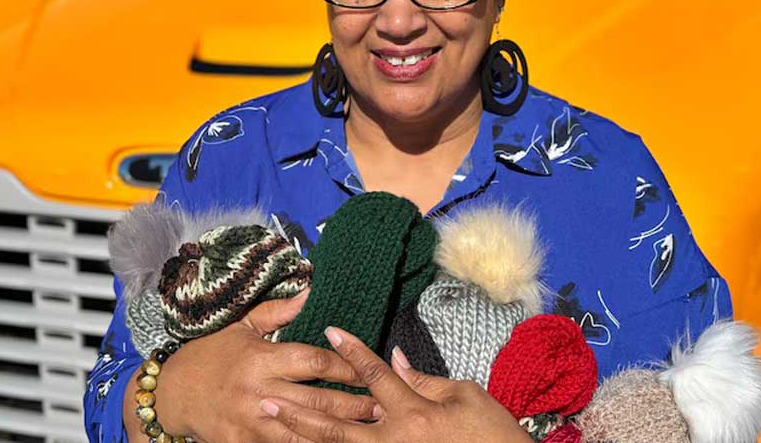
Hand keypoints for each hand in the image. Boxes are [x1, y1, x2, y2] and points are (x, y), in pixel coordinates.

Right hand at [127, 291, 381, 442]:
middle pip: (316, 399)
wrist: (171, 394)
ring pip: (303, 430)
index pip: (312, 362)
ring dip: (337, 432)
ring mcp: (250, 421)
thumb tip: (309, 292)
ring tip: (367, 432)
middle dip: (353, 404)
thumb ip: (277, 312)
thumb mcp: (239, 326)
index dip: (344, 365)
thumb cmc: (209, 355)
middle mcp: (258, 390)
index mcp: (261, 358)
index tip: (369, 368)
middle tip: (384, 406)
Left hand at [259, 326, 532, 442]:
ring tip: (274, 423)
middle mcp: (394, 440)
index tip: (329, 329)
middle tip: (267, 397)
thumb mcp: (466, 396)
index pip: (375, 374)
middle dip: (300, 409)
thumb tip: (393, 357)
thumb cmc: (494, 433)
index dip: (352, 350)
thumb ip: (425, 379)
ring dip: (303, 436)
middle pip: (337, 423)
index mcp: (414, 412)